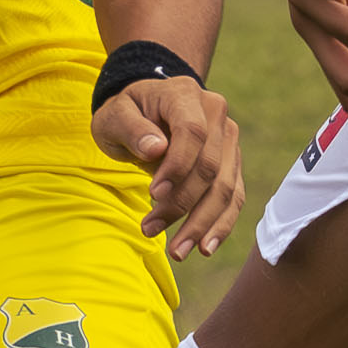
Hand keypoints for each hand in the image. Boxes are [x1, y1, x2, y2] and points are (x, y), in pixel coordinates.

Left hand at [93, 70, 244, 259]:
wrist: (146, 108)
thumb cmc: (126, 112)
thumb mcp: (114, 115)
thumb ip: (132, 129)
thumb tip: (156, 149)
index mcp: (185, 94)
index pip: (192, 132)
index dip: (177, 166)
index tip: (153, 194)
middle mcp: (216, 114)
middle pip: (210, 167)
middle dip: (183, 204)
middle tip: (150, 230)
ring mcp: (228, 139)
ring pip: (226, 188)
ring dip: (202, 223)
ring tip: (177, 252)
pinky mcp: (232, 162)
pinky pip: (233, 197)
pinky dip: (220, 224)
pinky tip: (204, 247)